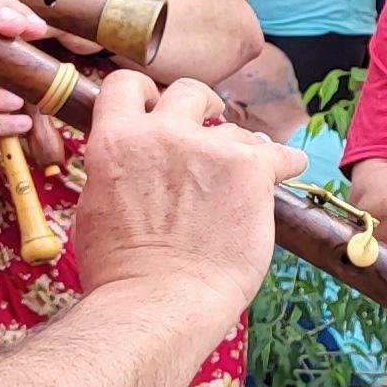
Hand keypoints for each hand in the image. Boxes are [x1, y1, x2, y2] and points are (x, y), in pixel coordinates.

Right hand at [66, 70, 308, 299]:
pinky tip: (290, 170)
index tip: (158, 105)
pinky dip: (287, 163)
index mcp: (116, 141)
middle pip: (189, 91)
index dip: (145, 92)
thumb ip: (117, 173)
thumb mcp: (96, 208)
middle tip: (213, 123)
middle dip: (203, 106)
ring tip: (244, 180)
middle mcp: (162, 133)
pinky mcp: (250, 169)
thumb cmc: (121, 272)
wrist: (159, 301)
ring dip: (242, 150)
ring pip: (236, 131)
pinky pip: (281, 154)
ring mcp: (208, 149)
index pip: (125, 84)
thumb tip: (132, 168)